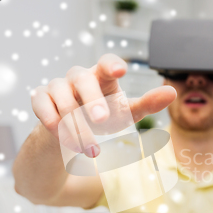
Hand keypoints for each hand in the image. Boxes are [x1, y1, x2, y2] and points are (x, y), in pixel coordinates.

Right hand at [31, 53, 176, 157]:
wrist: (69, 135)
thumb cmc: (102, 119)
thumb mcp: (125, 114)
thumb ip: (147, 104)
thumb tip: (172, 92)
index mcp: (101, 77)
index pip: (105, 62)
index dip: (111, 64)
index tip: (120, 70)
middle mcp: (78, 77)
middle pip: (82, 78)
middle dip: (92, 100)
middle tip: (103, 121)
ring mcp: (56, 86)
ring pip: (62, 97)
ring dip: (76, 125)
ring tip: (91, 149)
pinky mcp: (39, 99)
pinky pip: (41, 106)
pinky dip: (52, 122)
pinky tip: (63, 138)